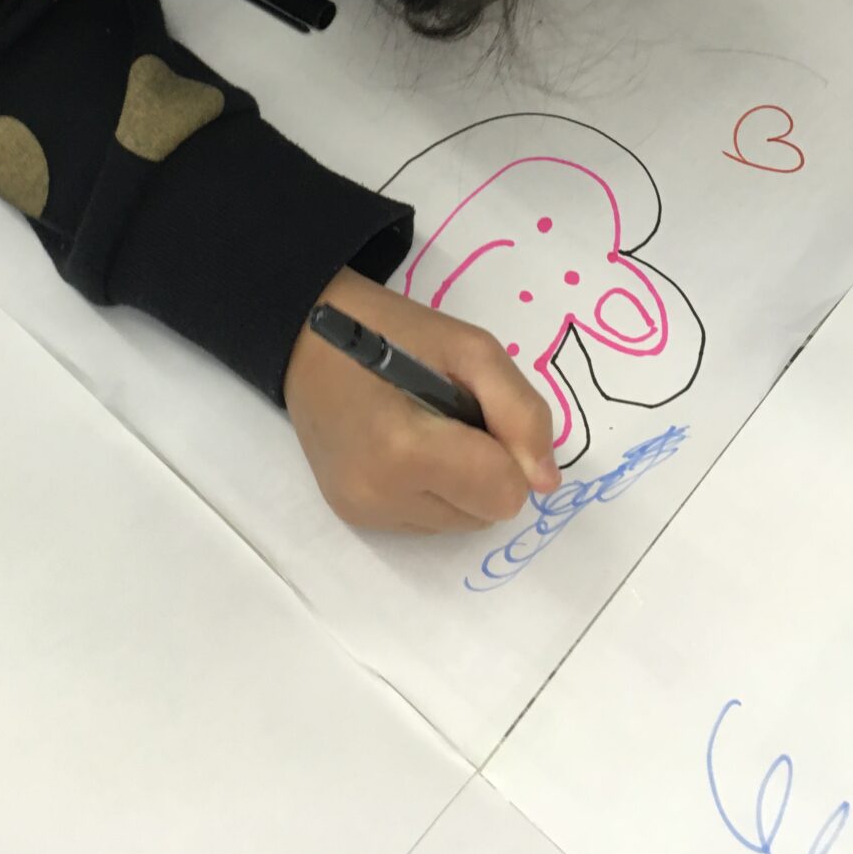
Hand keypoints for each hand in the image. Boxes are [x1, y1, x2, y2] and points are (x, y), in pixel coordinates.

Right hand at [284, 266, 561, 531]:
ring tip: (425, 427)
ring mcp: (362, 513)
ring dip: (462, 482)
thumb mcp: (470, 347)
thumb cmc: (391, 330)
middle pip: (486, 513)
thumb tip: (546, 482)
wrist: (305, 337)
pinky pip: (429, 523)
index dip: (508, 450)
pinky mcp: (352, 518)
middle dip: (486, 467)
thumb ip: (520, 412)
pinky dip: (434, 490)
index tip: (479, 410)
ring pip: (461, 523)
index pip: (503, 492)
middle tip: (451, 413)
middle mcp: (379, 496)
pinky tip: (405, 448)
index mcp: (403, 450)